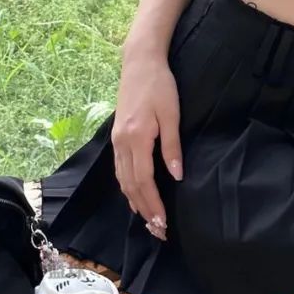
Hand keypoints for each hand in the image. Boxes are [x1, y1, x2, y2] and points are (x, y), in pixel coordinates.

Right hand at [110, 48, 183, 241]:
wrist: (139, 62)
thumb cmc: (160, 85)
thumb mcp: (171, 113)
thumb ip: (172, 146)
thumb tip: (176, 176)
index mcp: (136, 138)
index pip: (143, 181)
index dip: (153, 205)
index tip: (163, 223)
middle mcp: (122, 143)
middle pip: (130, 186)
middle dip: (144, 211)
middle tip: (158, 231)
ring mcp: (117, 140)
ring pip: (122, 180)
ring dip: (135, 202)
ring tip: (148, 221)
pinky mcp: (117, 136)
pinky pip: (120, 169)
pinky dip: (127, 187)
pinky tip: (135, 196)